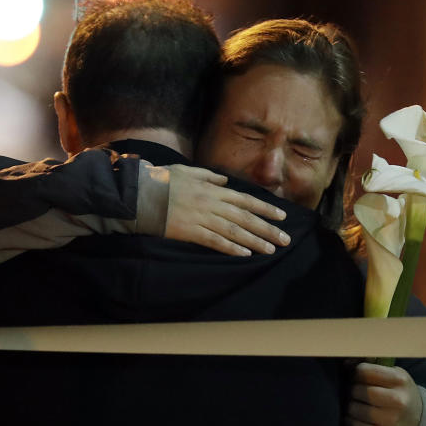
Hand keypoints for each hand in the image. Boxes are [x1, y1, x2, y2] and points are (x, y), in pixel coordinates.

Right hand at [161, 164, 289, 255]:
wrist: (140, 194)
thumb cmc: (162, 181)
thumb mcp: (187, 171)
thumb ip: (209, 176)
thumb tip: (225, 181)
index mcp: (213, 189)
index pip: (246, 200)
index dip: (265, 209)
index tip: (282, 216)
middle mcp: (212, 204)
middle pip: (245, 218)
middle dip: (267, 229)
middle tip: (285, 239)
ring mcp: (201, 218)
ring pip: (234, 231)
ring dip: (255, 241)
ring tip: (271, 249)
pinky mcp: (190, 232)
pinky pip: (214, 242)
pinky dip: (230, 248)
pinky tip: (245, 254)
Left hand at [346, 362, 422, 425]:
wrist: (419, 423)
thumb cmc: (400, 394)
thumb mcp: (395, 377)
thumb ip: (374, 369)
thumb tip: (345, 363)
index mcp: (399, 380)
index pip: (364, 371)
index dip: (355, 374)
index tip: (356, 378)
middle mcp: (398, 399)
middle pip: (357, 390)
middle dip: (352, 391)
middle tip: (354, 393)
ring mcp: (391, 419)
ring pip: (354, 408)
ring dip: (350, 407)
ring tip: (355, 405)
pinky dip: (350, 422)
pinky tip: (354, 419)